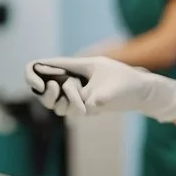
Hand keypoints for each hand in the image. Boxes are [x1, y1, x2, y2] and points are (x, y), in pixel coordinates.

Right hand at [24, 57, 175, 121]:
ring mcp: (77, 91)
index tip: (35, 83)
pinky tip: (93, 108)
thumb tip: (79, 109)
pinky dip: (77, 110)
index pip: (43, 65)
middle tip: (60, 93)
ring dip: (68, 105)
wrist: (143, 92)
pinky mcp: (83, 103)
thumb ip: (89, 100)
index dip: (32, 73)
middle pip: (45, 88)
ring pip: (58, 103)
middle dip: (50, 96)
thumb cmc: (127, 85)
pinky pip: (70, 110)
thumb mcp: (107, 92)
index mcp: (76, 65)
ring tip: (87, 105)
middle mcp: (73, 77)